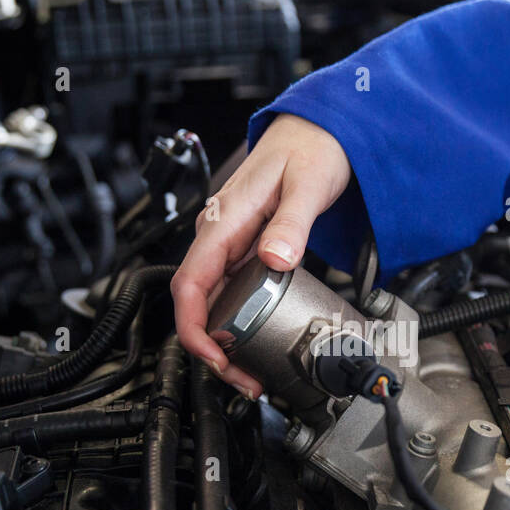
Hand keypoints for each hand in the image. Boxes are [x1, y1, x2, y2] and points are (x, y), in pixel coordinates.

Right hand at [170, 114, 351, 397]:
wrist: (319, 130)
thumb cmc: (310, 149)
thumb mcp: (307, 185)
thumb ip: (292, 224)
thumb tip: (276, 258)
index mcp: (225, 221)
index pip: (190, 283)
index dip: (195, 328)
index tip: (215, 356)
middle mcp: (220, 234)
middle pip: (199, 303)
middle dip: (213, 348)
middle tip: (242, 378)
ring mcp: (231, 243)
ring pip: (213, 302)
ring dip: (224, 340)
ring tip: (249, 370)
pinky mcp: (246, 250)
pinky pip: (231, 292)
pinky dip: (237, 321)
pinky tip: (253, 339)